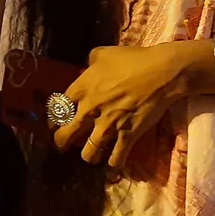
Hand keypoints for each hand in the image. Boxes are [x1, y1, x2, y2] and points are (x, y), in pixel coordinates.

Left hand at [52, 41, 210, 166]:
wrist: (160, 73)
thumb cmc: (131, 60)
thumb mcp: (102, 53)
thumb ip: (90, 63)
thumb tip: (88, 68)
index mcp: (81, 89)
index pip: (58, 109)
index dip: (54, 118)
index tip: (55, 123)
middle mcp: (90, 110)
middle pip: (66, 134)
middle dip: (61, 143)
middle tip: (61, 146)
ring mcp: (108, 126)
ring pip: (89, 153)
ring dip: (89, 155)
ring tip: (90, 155)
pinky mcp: (128, 136)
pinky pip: (116, 158)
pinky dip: (115, 162)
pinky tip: (114, 161)